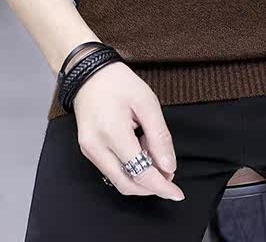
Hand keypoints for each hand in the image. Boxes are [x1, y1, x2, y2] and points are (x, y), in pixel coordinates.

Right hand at [72, 60, 184, 199]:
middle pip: (127, 184)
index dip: (160, 186)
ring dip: (140, 178)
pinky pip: (111, 170)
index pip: (140, 172)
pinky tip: (140, 152)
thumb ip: (159, 136)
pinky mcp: (88, 150)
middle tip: (169, 176)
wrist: (89, 73)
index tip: (177, 193)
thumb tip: (168, 167)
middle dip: (151, 186)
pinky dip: (129, 170)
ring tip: (154, 155)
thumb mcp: (147, 103)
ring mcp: (89, 151)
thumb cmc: (119, 83)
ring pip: (118, 181)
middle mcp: (96, 148)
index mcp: (112, 133)